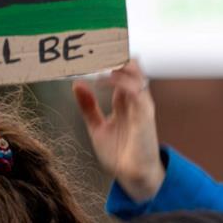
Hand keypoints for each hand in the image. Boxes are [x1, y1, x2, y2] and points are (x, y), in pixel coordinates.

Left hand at [73, 59, 165, 202]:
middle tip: (95, 47)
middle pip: (132, 68)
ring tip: (100, 58)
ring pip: (136, 74)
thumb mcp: (97, 127)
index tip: (91, 50)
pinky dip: (121, 81)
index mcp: (125, 101)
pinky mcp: (145, 114)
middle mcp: (136, 100)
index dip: (110, 60)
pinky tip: (104, 78)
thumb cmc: (120, 153)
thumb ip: (89, 107)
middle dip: (116, 56)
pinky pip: (136, 91)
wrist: (133, 176)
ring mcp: (142, 106)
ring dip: (119, 64)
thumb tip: (77, 84)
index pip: (121, 72)